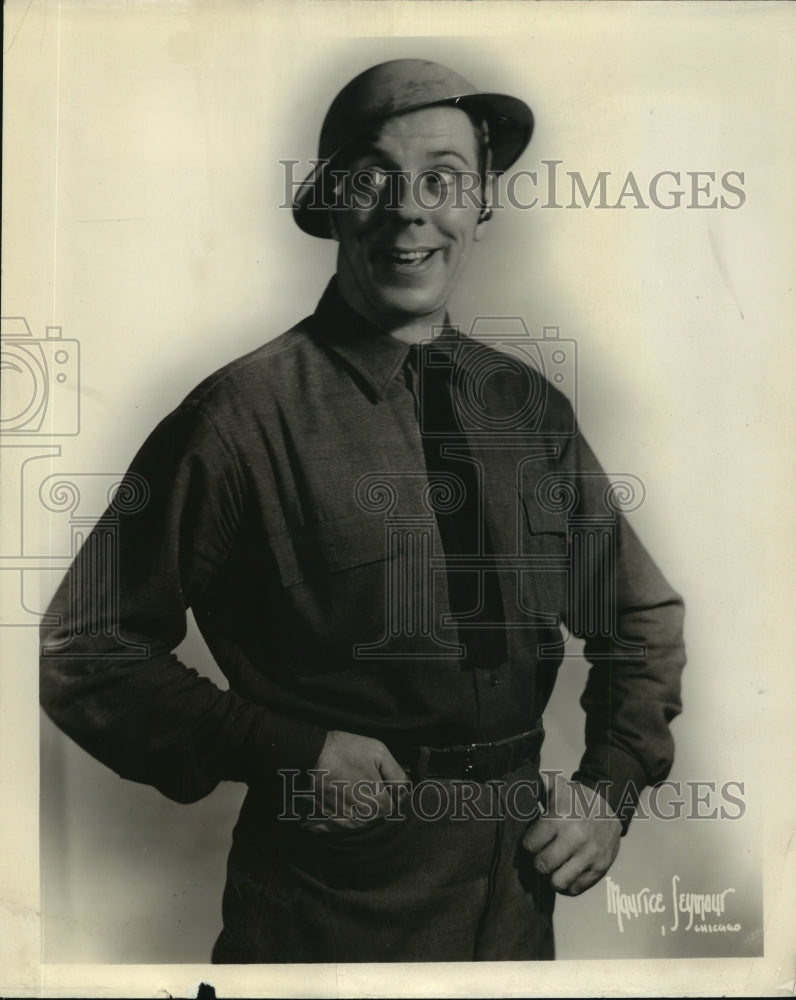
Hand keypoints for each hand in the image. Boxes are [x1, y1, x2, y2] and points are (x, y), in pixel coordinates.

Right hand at [304, 730, 409, 832]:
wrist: (308, 755)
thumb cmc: (344, 751)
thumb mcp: (379, 752)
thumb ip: (397, 774)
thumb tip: (405, 790)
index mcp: (378, 805)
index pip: (392, 804)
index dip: (385, 788)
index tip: (374, 775)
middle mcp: (362, 820)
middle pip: (376, 812)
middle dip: (372, 797)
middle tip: (358, 777)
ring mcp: (344, 824)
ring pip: (360, 818)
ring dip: (357, 804)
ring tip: (346, 783)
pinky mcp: (327, 824)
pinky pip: (342, 822)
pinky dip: (342, 810)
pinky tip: (336, 793)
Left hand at [521, 776, 620, 895]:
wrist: (610, 805)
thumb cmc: (575, 798)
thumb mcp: (555, 786)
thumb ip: (532, 786)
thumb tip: (509, 789)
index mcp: (561, 817)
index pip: (530, 845)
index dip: (528, 844)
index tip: (532, 840)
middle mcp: (576, 837)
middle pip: (542, 865)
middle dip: (537, 861)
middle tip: (541, 854)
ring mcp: (590, 855)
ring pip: (558, 882)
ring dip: (551, 876)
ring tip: (552, 866)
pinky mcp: (600, 868)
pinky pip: (575, 889)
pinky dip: (566, 885)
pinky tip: (564, 872)